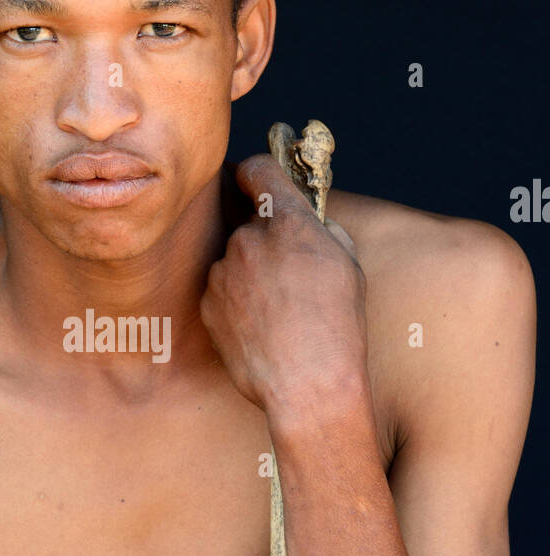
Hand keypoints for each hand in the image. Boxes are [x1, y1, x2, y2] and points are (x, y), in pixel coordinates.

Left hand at [200, 155, 367, 413]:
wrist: (307, 385)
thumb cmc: (337, 328)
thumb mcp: (347, 266)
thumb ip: (321, 232)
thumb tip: (308, 226)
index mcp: (287, 222)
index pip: (259, 170)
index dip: (258, 174)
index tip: (258, 181)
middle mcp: (248, 239)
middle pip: (249, 225)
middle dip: (265, 242)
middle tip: (290, 275)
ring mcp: (222, 272)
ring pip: (235, 261)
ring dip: (251, 276)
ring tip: (279, 313)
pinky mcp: (208, 305)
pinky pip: (222, 292)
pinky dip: (237, 304)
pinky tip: (262, 329)